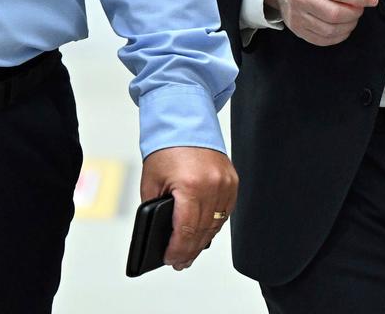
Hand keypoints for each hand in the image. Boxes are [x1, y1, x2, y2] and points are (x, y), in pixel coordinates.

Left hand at [140, 146, 237, 270]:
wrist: (185, 121)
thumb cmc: (166, 147)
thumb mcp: (151, 182)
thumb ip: (156, 209)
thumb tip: (161, 233)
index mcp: (191, 186)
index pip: (186, 230)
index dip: (178, 250)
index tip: (171, 260)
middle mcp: (213, 185)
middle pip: (203, 231)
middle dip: (190, 250)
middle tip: (180, 263)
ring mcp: (226, 183)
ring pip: (217, 223)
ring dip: (203, 240)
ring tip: (191, 252)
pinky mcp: (232, 180)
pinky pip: (225, 211)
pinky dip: (214, 223)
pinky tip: (204, 232)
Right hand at [267, 0, 378, 45]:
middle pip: (335, 14)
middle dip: (355, 13)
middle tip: (360, 8)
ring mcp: (296, 15)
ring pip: (329, 30)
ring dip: (348, 26)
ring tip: (352, 16)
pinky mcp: (296, 28)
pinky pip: (321, 39)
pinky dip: (338, 37)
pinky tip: (343, 27)